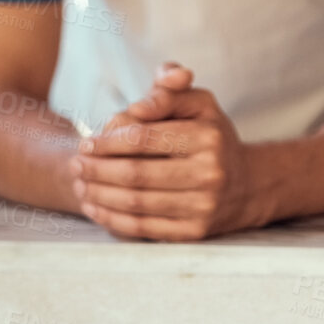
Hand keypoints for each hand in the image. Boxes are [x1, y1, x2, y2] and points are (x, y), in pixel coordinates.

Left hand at [70, 62, 258, 239]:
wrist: (248, 184)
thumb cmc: (211, 136)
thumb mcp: (198, 104)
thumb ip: (166, 92)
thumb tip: (137, 107)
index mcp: (207, 137)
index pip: (144, 138)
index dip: (108, 142)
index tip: (86, 143)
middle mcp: (209, 173)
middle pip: (136, 174)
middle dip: (97, 170)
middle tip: (75, 165)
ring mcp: (203, 206)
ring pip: (136, 203)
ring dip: (99, 195)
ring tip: (80, 184)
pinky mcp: (194, 232)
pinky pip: (144, 228)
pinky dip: (112, 219)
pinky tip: (95, 208)